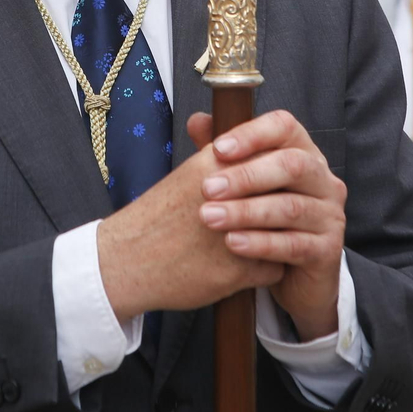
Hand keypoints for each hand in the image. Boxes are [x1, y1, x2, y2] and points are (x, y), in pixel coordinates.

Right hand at [98, 122, 281, 323]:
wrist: (126, 260)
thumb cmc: (158, 218)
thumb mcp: (187, 175)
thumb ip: (220, 156)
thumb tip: (244, 141)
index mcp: (216, 165)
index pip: (275, 157)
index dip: (280, 172)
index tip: (280, 181)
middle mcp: (230, 195)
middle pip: (286, 193)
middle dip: (286, 202)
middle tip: (283, 210)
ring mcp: (238, 234)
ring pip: (285, 232)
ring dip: (280, 236)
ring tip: (268, 238)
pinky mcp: (239, 270)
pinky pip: (275, 268)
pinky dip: (265, 269)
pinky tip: (248, 266)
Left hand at [194, 110, 346, 340]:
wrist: (293, 276)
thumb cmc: (265, 221)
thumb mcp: (243, 186)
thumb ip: (224, 154)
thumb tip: (198, 120)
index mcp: (304, 153)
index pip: (285, 127)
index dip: (252, 134)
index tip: (217, 148)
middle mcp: (324, 180)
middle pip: (292, 165)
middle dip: (246, 176)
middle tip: (207, 189)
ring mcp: (330, 215)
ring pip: (290, 207)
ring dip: (246, 212)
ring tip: (210, 218)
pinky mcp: (329, 250)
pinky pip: (294, 244)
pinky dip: (260, 243)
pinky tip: (232, 243)